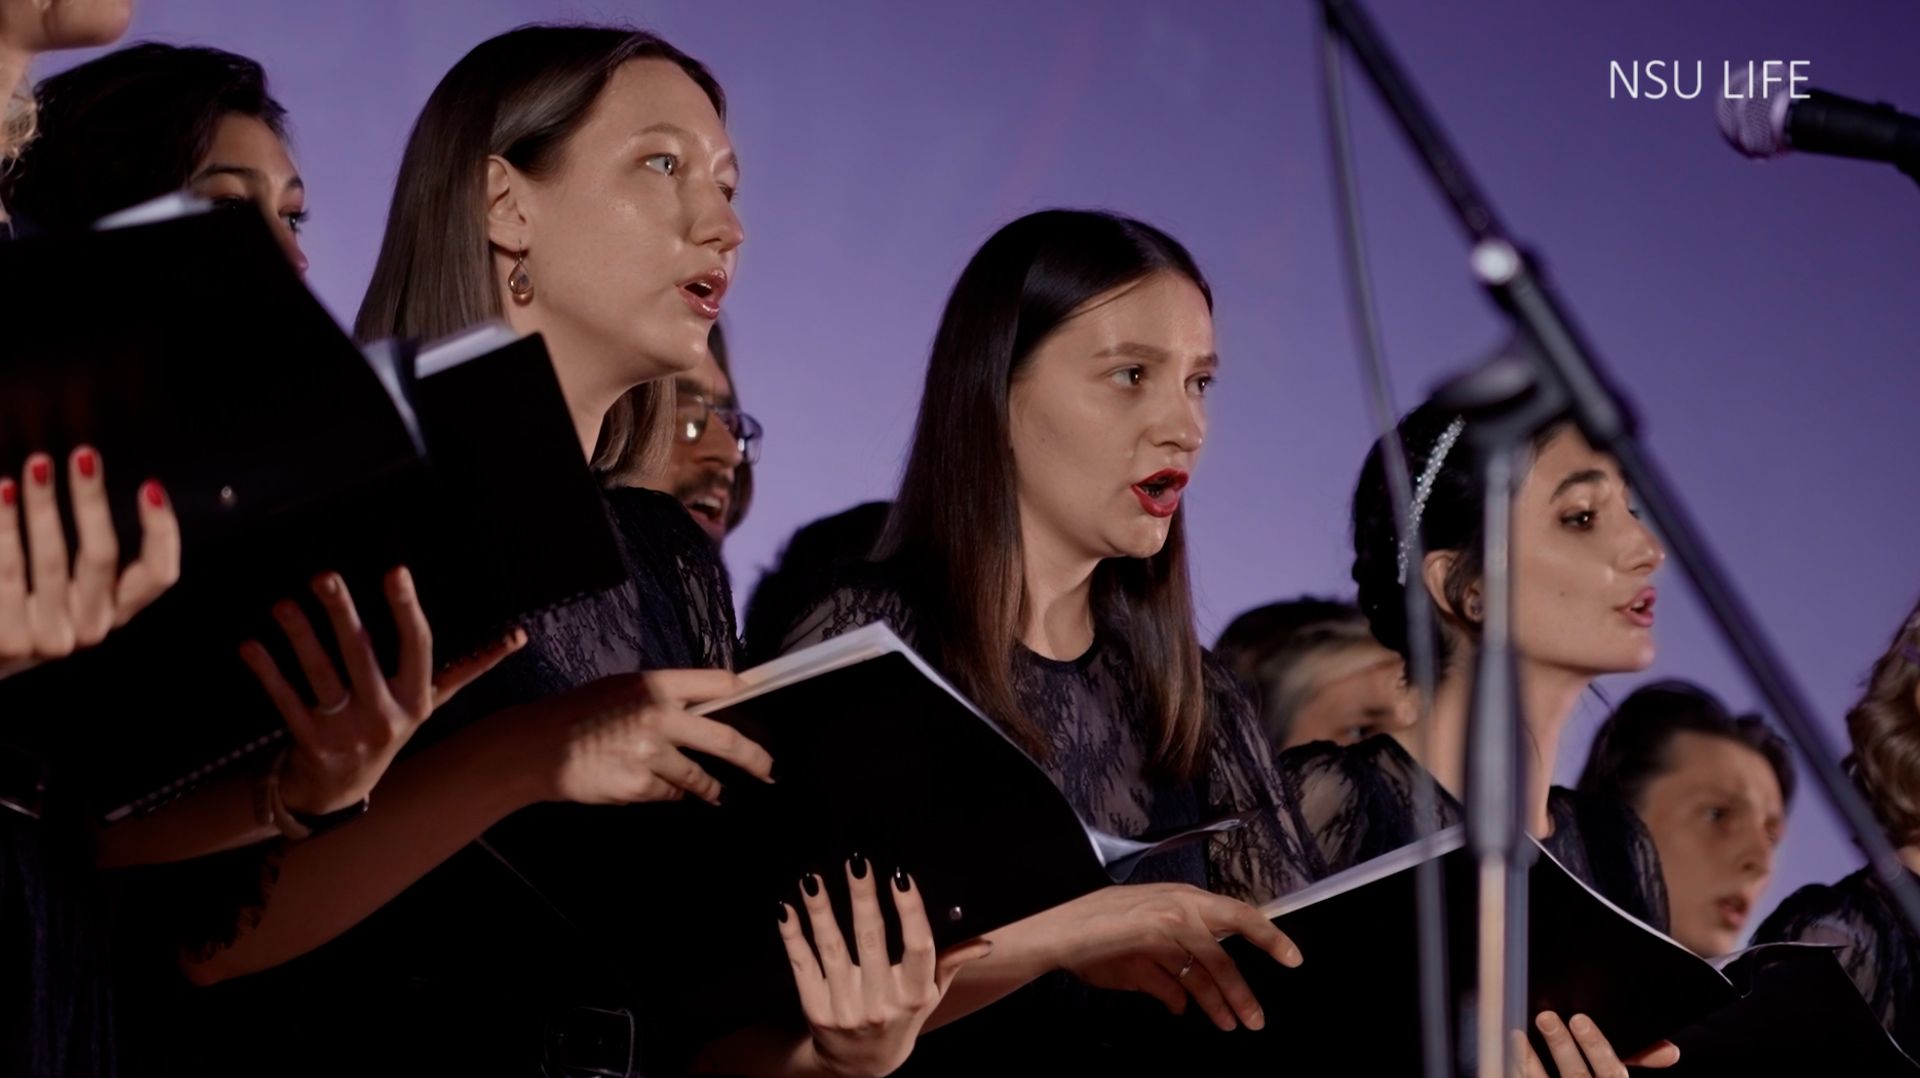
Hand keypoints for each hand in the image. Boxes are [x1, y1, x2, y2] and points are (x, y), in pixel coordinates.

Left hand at [0, 448, 179, 677]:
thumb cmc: (25, 607)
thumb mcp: (67, 587)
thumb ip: (85, 555)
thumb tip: (90, 477)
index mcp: (116, 611)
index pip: (159, 574)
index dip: (161, 532)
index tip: (150, 487)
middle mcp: (93, 628)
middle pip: (102, 556)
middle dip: (92, 500)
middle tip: (83, 456)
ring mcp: (53, 640)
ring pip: (52, 561)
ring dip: (44, 504)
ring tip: (37, 464)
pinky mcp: (12, 644)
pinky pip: (7, 576)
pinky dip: (5, 529)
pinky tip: (1, 492)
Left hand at [239, 567, 525, 813]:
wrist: (342, 792)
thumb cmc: (387, 729)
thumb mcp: (428, 704)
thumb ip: (467, 669)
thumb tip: (518, 637)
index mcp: (417, 700)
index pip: (417, 647)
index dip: (405, 609)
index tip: (395, 572)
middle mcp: (385, 715)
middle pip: (362, 655)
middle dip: (341, 613)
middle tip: (324, 576)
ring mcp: (347, 731)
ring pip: (321, 676)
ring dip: (300, 637)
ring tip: (283, 604)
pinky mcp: (311, 744)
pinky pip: (286, 702)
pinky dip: (267, 673)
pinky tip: (250, 647)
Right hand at [508, 668, 773, 806]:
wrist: (537, 746)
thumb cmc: (579, 713)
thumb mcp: (623, 689)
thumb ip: (663, 698)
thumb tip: (704, 712)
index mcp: (657, 685)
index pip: (718, 683)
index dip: (742, 692)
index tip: (758, 702)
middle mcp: (661, 716)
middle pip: (726, 738)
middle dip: (754, 759)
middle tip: (769, 771)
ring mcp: (651, 753)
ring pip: (698, 776)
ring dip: (710, 788)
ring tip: (716, 794)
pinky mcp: (639, 785)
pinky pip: (669, 793)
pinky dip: (667, 793)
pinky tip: (652, 786)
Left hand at [779, 857, 992, 1077]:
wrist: (862, 1065)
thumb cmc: (901, 1018)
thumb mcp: (930, 995)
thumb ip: (952, 963)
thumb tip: (985, 943)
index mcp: (914, 994)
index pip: (917, 947)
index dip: (910, 911)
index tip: (901, 876)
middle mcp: (881, 1003)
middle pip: (871, 940)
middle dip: (863, 897)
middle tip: (856, 861)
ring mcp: (845, 1008)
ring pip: (832, 949)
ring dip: (821, 910)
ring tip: (812, 878)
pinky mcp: (815, 1010)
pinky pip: (802, 965)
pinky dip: (792, 936)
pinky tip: (786, 909)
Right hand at [1042, 883, 1301, 1032]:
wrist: (1060, 926)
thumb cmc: (1099, 928)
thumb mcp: (1142, 945)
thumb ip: (1166, 972)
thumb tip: (1182, 1002)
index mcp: (1184, 897)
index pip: (1238, 914)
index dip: (1268, 936)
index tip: (1293, 959)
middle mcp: (1180, 906)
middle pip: (1225, 947)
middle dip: (1242, 988)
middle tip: (1257, 1020)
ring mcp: (1164, 924)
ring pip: (1204, 970)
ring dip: (1219, 1002)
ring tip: (1232, 1025)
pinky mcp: (1148, 944)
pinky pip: (1172, 983)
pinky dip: (1179, 999)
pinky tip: (1183, 1010)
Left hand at [1519, 1012, 1679, 1077]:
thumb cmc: (1598, 1077)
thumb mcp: (1615, 1074)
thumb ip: (1641, 1058)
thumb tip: (1671, 1051)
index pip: (1612, 1074)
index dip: (1597, 1048)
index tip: (1580, 1019)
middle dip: (1562, 1047)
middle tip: (1546, 1016)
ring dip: (1529, 1057)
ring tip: (1518, 1030)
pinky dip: (1514, 1066)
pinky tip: (1506, 1047)